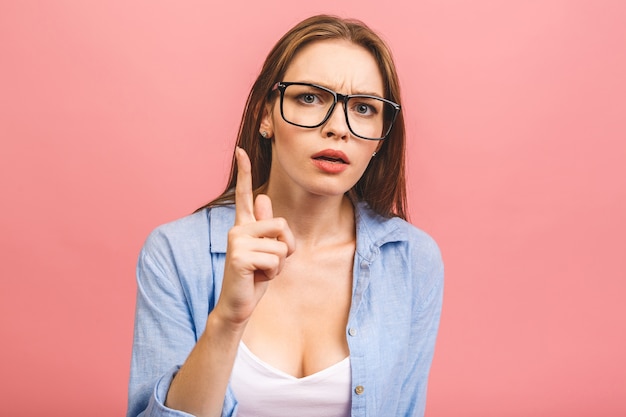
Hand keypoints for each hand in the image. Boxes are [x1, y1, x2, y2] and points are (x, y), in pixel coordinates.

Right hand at [214, 147, 294, 326]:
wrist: (238, 305)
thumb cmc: (255, 278)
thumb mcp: (267, 251)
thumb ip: (267, 227)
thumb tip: (264, 196)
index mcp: (244, 226)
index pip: (244, 194)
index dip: (244, 172)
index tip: (240, 150)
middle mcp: (237, 229)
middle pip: (281, 223)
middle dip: (286, 247)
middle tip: (270, 264)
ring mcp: (236, 241)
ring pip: (281, 245)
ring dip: (279, 264)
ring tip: (262, 272)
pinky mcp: (239, 256)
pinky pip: (275, 259)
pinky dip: (273, 273)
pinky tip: (257, 278)